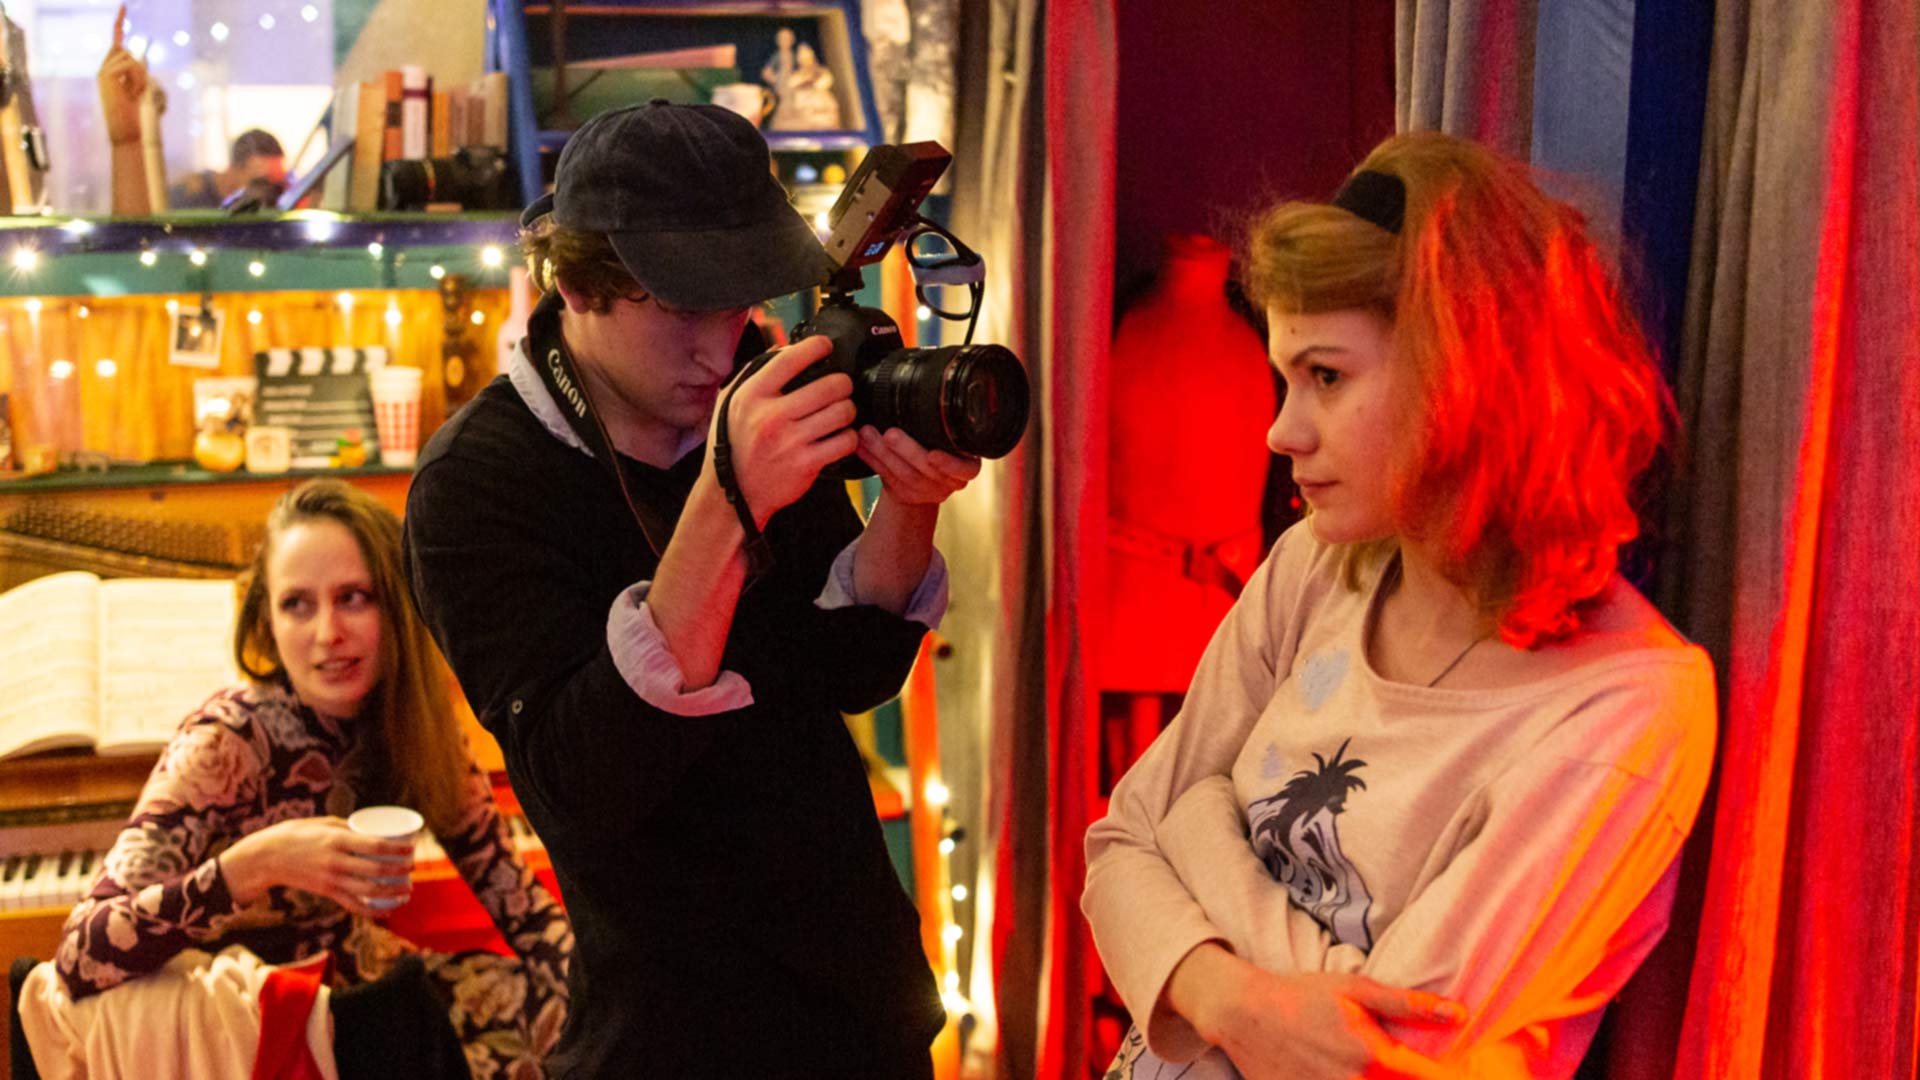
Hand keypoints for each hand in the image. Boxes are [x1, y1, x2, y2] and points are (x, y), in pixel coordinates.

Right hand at [97, 6, 152, 145]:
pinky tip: (132, 94)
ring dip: (140, 77)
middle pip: (126, 50)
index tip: (123, 5)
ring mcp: (102, 71)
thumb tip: (142, 58)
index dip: (120, 22)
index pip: (116, 40)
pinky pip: (128, 65)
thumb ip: (142, 72)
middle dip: (139, 70)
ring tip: (135, 95)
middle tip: (139, 92)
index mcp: (114, 69)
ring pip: (129, 58)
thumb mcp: (144, 89)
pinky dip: (137, 79)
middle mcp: (105, 68)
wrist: (127, 132)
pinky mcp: (104, 75)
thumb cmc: (138, 115)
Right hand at [220, 816, 415, 917]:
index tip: (412, 848)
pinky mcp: (326, 892)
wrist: (266, 857)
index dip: (397, 849)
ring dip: (392, 893)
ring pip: (368, 892)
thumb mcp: (323, 823)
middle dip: (399, 871)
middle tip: (412, 868)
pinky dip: (372, 910)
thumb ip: (347, 827)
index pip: (375, 846)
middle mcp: (336, 861)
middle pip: (376, 870)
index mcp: (337, 839)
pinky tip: (387, 911)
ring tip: (407, 891)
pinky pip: (353, 905)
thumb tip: (372, 830)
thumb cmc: (296, 834)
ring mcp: (331, 879)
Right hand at [707, 335, 858, 526]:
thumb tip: (782, 348)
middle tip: (840, 388)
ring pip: (843, 412)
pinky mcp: (806, 464)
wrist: (732, 495)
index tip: (825, 346)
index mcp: (752, 395)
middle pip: (830, 385)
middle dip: (842, 383)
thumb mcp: (730, 403)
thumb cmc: (733, 445)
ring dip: (848, 410)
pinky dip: (848, 438)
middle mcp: (772, 416)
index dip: (817, 346)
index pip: (791, 358)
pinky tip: (839, 437)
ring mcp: (790, 441)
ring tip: (841, 414)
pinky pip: (845, 441)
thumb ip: (754, 374)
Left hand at [855, 425, 980, 506]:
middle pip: (927, 470)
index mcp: (967, 465)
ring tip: (867, 434)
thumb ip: (944, 423)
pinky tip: (860, 447)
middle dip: (906, 450)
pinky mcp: (905, 495)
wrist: (925, 478)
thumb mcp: (949, 437)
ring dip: (883, 453)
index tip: (933, 455)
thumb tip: (931, 383)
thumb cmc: (939, 446)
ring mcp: (927, 491)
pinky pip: (886, 478)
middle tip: (890, 434)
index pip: (965, 469)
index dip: (948, 464)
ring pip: (904, 475)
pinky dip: (871, 460)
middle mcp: (950, 482)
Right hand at [1169, 945, 1461, 1079]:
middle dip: (1409, 1077)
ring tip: (1359, 1063)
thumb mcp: (1356, 988)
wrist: (1244, 1013)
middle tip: (1401, 1063)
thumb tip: (1459, 1015)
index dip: (1448, 1075)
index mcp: (1374, 1058)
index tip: (1464, 1072)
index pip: (1429, 1079)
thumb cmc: (1303, 995)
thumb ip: (1408, 1004)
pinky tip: (1343, 1073)